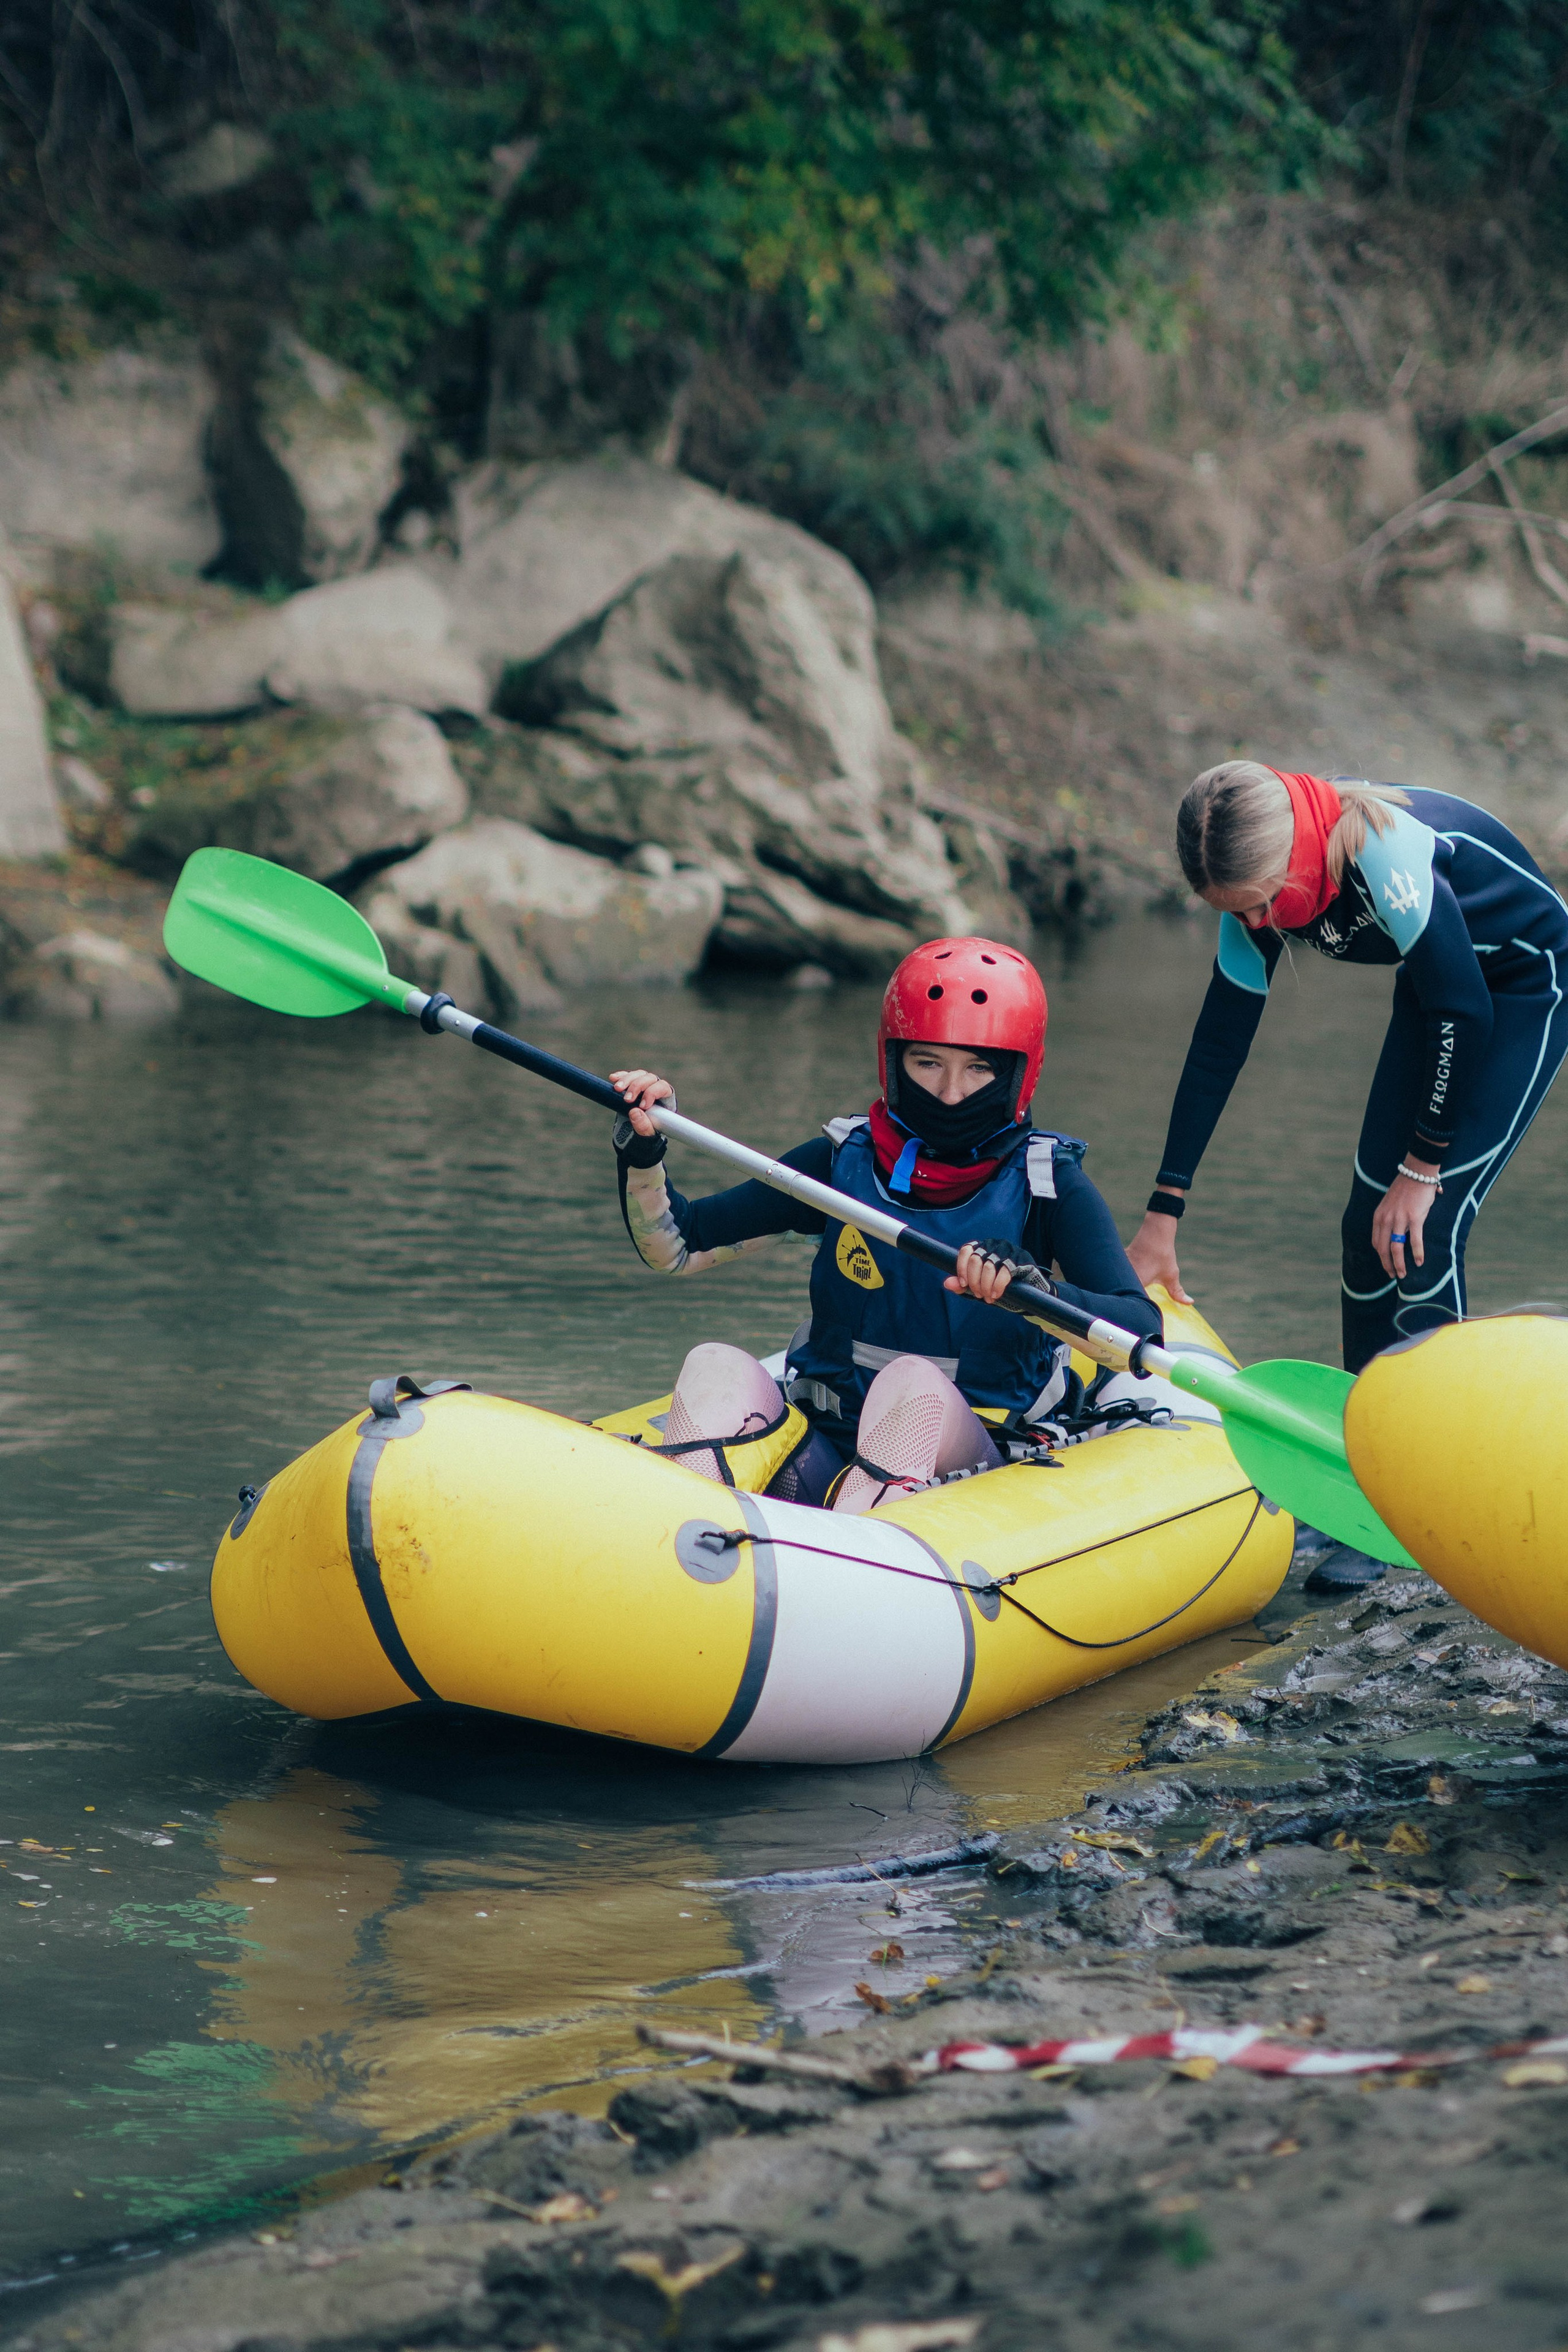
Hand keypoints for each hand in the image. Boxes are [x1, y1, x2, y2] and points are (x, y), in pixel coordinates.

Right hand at [609, 1067, 673, 1138]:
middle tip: (627, 1100)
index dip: (652, 1093)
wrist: (637, 1132)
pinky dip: (620, 1076)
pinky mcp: (631, 1084)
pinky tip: (613, 1078)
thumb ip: (644, 1126)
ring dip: (627, 1079)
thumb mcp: (648, 1135)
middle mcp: (656, 1088)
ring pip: (638, 1075)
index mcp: (666, 1098)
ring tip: (617, 1088)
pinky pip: (627, 1076)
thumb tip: (635, 1112)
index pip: (662, 1088)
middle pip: (649, 1078)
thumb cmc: (648, 1133)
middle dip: (637, 1086)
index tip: (642, 1106)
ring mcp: (644, 1085)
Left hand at [945, 1240, 1029, 1306]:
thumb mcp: (978, 1287)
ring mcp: (1008, 1250)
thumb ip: (963, 1285)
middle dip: (974, 1281)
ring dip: (985, 1285)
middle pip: (976, 1259)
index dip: (962, 1267)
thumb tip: (946, 1283)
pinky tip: (995, 1295)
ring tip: (987, 1297)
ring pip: (989, 1265)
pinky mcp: (1021, 1259)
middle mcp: (994, 1244)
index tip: (963, 1284)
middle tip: (978, 1294)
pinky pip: (1005, 1272)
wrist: (1028, 1294)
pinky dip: (997, 1285)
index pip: (966, 1250)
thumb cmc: (1000, 1287)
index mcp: (982, 1247)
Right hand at [1126, 1211, 1191, 1305]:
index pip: (1131, 1299)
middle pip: (1121, 1292)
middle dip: (1124, 1300)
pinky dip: (1119, 1277)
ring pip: (1118, 1282)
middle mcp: (1126, 1274)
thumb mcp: (1171, 1275)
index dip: (1132, 1308)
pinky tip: (1119, 1282)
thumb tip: (1189, 1302)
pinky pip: (1118, 1272)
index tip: (1134, 1317)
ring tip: (1119, 1299)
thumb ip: (1177, 1292)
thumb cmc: (1163, 1254)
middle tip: (1127, 1311)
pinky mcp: (1121, 1259)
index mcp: (1137, 1281)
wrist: (1155, 1231)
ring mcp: (1122, 1266)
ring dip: (1121, 1288)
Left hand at [1373, 1158, 1440, 1281]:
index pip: (1376, 1242)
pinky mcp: (1414, 1218)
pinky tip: (1419, 1262)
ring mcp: (1399, 1219)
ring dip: (1399, 1264)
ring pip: (1396, 1248)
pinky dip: (1416, 1253)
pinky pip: (1414, 1240)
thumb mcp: (1390, 1204)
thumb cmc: (1406, 1188)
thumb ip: (1390, 1218)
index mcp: (1379, 1216)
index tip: (1387, 1264)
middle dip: (1387, 1265)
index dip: (1381, 1256)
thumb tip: (1396, 1233)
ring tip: (1403, 1274)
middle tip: (1394, 1275)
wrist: (1417, 1172)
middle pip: (1383, 1249)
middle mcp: (1386, 1219)